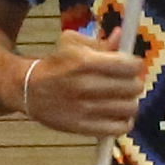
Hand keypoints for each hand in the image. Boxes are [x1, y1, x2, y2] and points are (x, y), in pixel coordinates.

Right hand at [19, 29, 144, 138]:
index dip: (135, 64)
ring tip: (122, 98)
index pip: (129, 65)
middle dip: (134, 82)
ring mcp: (85, 109)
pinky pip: (119, 128)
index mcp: (84, 61)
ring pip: (129, 108)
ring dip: (130, 101)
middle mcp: (86, 86)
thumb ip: (101, 42)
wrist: (29, 90)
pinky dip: (125, 122)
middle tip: (127, 82)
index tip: (132, 65)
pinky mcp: (83, 128)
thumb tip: (122, 35)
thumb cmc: (56, 63)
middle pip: (133, 87)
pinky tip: (118, 114)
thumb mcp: (72, 43)